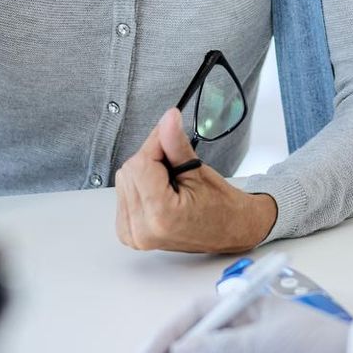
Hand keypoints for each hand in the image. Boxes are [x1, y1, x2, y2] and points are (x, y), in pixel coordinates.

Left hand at [113, 107, 277, 253]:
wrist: (228, 231)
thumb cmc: (220, 208)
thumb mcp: (200, 172)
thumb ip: (176, 144)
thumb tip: (167, 119)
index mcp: (161, 215)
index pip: (140, 163)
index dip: (156, 145)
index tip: (171, 139)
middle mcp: (142, 229)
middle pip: (130, 171)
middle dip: (151, 160)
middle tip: (175, 168)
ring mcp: (133, 234)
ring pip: (124, 180)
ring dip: (144, 173)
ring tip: (169, 184)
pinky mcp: (129, 232)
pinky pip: (124, 193)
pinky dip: (140, 186)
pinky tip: (158, 193)